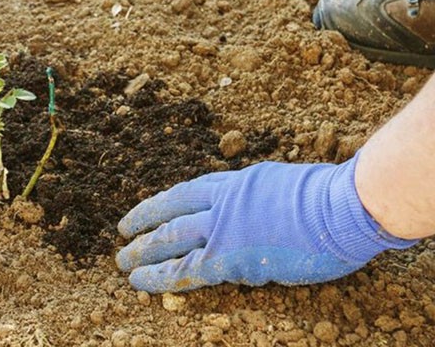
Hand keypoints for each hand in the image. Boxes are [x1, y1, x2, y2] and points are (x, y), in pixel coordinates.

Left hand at [116, 155, 416, 292]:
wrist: (342, 206)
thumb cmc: (328, 197)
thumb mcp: (282, 185)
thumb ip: (258, 198)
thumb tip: (252, 210)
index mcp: (236, 183)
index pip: (187, 192)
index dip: (161, 204)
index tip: (145, 211)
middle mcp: (222, 201)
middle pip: (171, 213)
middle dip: (144, 225)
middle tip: (122, 235)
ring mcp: (223, 228)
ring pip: (170, 239)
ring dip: (143, 251)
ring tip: (122, 262)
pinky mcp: (229, 257)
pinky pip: (185, 269)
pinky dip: (159, 276)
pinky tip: (140, 282)